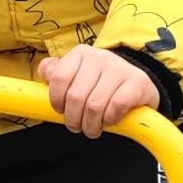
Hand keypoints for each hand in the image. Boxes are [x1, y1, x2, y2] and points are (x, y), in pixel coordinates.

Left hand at [41, 46, 159, 138]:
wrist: (137, 85)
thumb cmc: (99, 84)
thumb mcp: (76, 75)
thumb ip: (56, 73)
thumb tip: (45, 72)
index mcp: (81, 53)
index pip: (59, 77)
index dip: (56, 100)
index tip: (60, 111)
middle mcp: (100, 56)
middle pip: (76, 96)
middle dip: (73, 119)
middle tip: (76, 127)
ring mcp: (120, 67)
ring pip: (94, 105)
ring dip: (90, 125)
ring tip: (91, 129)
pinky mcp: (137, 81)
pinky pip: (115, 107)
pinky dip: (109, 119)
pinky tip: (108, 121)